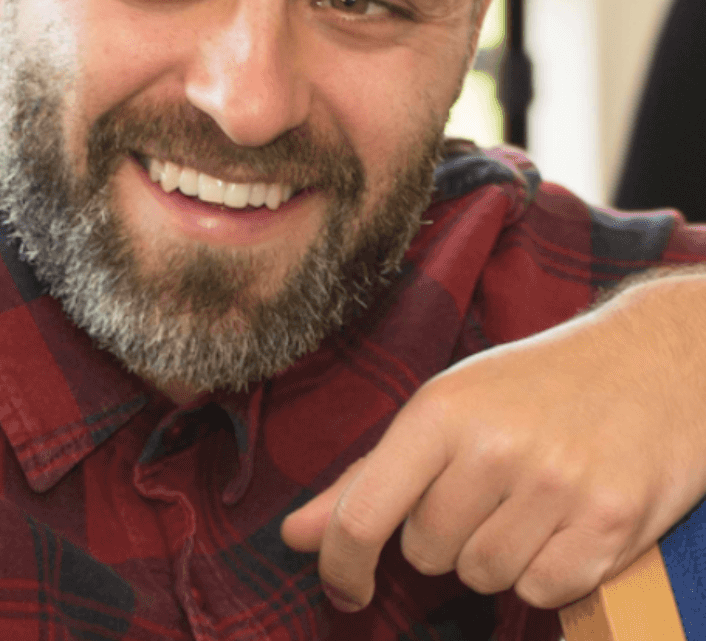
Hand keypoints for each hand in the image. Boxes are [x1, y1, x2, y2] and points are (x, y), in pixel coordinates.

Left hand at [282, 273, 705, 611]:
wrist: (658, 362)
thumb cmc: (535, 388)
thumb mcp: (445, 410)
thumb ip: (368, 479)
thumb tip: (294, 538)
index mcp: (440, 412)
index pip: (364, 515)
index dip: (342, 565)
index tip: (344, 589)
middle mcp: (494, 448)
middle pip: (426, 553)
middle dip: (446, 536)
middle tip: (488, 490)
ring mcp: (557, 486)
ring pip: (483, 577)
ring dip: (497, 556)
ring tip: (529, 503)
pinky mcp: (612, 523)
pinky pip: (543, 590)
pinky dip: (548, 574)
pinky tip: (566, 526)